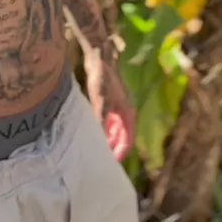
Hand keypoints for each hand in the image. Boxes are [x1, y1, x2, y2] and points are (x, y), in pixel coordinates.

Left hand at [84, 46, 135, 161]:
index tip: (112, 164)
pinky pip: (107, 121)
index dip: (120, 152)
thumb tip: (100, 142)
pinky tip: (93, 133)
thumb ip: (101, 122)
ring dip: (108, 139)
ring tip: (98, 151)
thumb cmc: (102, 79)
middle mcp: (124, 111)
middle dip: (114, 148)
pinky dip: (103, 129)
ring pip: (114, 129)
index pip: (127, 139)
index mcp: (127, 113)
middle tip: (103, 161)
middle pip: (122, 136)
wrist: (98, 58)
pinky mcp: (108, 101)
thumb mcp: (101, 102)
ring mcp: (116, 106)